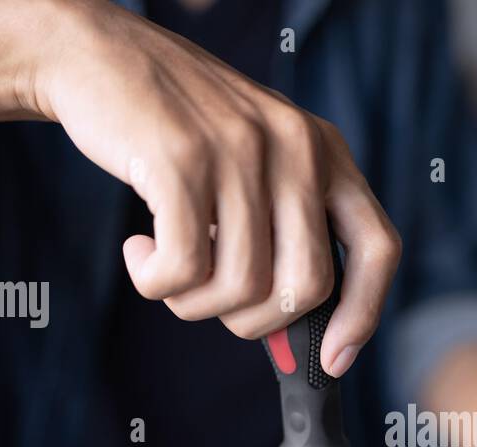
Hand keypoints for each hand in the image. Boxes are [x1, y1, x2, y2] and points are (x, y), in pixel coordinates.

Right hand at [30, 0, 399, 373]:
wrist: (99, 55)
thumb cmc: (179, 133)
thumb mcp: (256, 164)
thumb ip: (285, 231)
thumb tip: (297, 341)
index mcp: (326, 152)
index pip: (378, 248)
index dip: (363, 315)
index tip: (332, 360)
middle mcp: (296, 148)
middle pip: (305, 288)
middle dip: (255, 323)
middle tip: (212, 302)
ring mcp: (241, 151)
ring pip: (240, 288)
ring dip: (193, 304)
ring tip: (165, 268)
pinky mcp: (181, 159)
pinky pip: (182, 271)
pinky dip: (155, 283)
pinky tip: (139, 252)